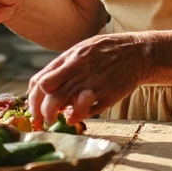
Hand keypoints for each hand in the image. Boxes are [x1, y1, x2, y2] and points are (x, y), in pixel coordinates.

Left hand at [27, 33, 150, 128]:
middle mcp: (80, 72)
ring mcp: (94, 85)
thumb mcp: (79, 51)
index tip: (33, 109)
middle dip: (43, 113)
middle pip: (52, 98)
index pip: (41, 83)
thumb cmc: (104, 51)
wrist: (137, 53)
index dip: (33, 100)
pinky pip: (89, 112)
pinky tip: (76, 115)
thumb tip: (40, 87)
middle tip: (44, 119)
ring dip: (60, 117)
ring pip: (69, 107)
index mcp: (70, 59)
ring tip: (59, 119)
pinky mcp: (108, 96)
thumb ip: (60, 67)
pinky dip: (79, 116)